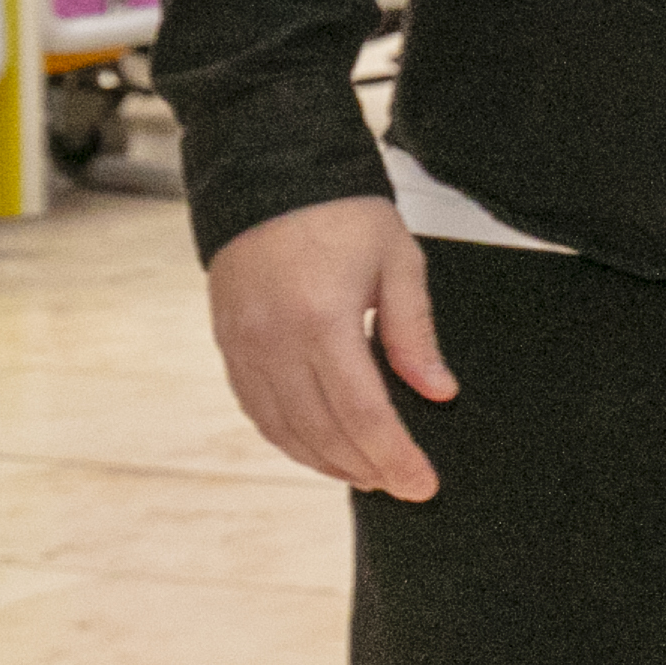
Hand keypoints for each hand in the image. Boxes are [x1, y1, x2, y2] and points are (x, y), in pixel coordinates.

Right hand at [207, 194, 454, 497]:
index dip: (394, 456)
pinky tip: (321, 450)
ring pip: (284, 429)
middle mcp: (274, 342)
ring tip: (370, 474)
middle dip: (367, 467)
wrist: (269, 178)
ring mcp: (244, 346)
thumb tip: (438, 392)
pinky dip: (290, 439)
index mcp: (322, 320)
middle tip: (405, 486)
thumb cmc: (343, 215)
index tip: (423, 483)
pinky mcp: (227, 346)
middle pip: (322, 431)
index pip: (363, 413)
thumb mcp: (399, 263)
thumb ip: (415, 334)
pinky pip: (258, 410)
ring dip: (328, 461)